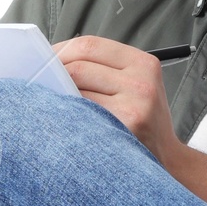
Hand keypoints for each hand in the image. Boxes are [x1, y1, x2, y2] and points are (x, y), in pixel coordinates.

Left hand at [53, 36, 180, 167]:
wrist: (167, 160)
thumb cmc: (141, 122)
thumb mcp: (135, 86)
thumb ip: (103, 70)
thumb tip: (52, 61)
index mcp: (144, 63)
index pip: (90, 45)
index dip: (60, 50)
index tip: (44, 60)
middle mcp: (142, 81)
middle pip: (79, 65)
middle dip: (53, 72)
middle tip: (38, 82)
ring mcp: (135, 104)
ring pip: (76, 88)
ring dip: (57, 94)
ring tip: (50, 101)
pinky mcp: (126, 125)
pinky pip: (81, 112)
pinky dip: (66, 113)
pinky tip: (62, 118)